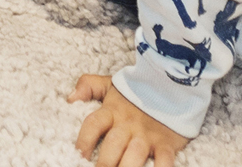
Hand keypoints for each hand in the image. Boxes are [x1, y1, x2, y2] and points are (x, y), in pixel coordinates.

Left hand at [71, 74, 186, 166]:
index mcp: (112, 110)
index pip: (93, 125)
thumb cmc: (137, 89)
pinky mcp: (166, 144)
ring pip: (134, 156)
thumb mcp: (110, 83)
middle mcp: (128, 125)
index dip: (83, 141)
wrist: (172, 85)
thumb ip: (88, 86)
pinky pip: (164, 161)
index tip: (78, 156)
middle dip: (104, 164)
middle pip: (112, 146)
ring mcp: (148, 135)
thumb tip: (70, 98)